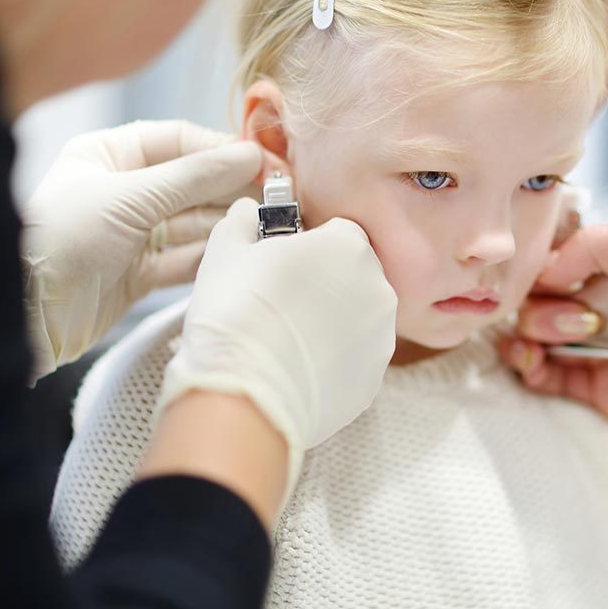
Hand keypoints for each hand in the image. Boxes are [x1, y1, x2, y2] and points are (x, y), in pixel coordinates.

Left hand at [21, 120, 261, 383]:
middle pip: (191, 183)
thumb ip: (194, 177)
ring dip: (225, 225)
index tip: (263, 161)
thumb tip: (250, 154)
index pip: (178, 141)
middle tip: (275, 196)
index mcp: (108, 155)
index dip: (222, 149)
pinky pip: (184, 260)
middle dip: (231, 189)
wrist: (24, 315)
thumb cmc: (61, 241)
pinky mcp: (138, 274)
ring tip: (264, 226)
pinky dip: (210, 258)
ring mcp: (131, 234)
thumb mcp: (129, 198)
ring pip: (193, 223)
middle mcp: (121, 190)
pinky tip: (237, 255)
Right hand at [160, 202, 396, 495]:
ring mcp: (381, 338)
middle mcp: (378, 288)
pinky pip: (355, 358)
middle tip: (282, 299)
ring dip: (332, 321)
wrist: (244, 396)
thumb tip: (245, 212)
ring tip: (286, 337)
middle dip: (325, 282)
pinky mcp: (373, 380)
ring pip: (358, 318)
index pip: (339, 231)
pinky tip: (296, 366)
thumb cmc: (235, 314)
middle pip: (355, 274)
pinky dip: (333, 360)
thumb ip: (242, 221)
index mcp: (349, 247)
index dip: (311, 244)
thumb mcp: (226, 251)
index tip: (285, 259)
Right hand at [501, 224, 607, 592]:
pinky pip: (539, 372)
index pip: (562, 252)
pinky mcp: (591, 387)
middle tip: (581, 322)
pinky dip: (527, 367)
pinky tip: (535, 365)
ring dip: (529, 333)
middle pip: (540, 293)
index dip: (542, 262)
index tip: (543, 276)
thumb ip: (601, 240)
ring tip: (557, 345)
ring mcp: (597, 345)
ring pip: (532, 330)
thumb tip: (549, 270)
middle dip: (542, 303)